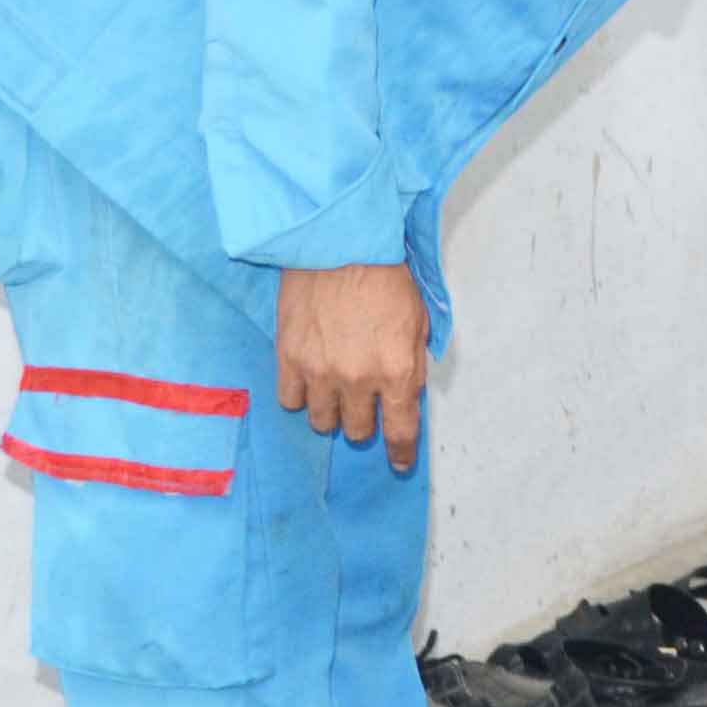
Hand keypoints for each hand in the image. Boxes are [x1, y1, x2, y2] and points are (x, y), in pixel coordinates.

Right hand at [277, 261, 428, 469]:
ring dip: (332, 412)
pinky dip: (301, 395)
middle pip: (358, 430)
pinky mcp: (289, 357)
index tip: (399, 463)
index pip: (400, 431)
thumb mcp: (417, 323)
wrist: (341, 243)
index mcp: (397, 371)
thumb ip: (412, 366)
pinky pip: (291, 400)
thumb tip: (406, 396)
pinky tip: (309, 380)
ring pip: (322, 421)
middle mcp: (358, 379)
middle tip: (364, 401)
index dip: (400, 452)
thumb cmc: (385, 277)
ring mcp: (320, 371)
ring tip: (335, 391)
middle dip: (364, 421)